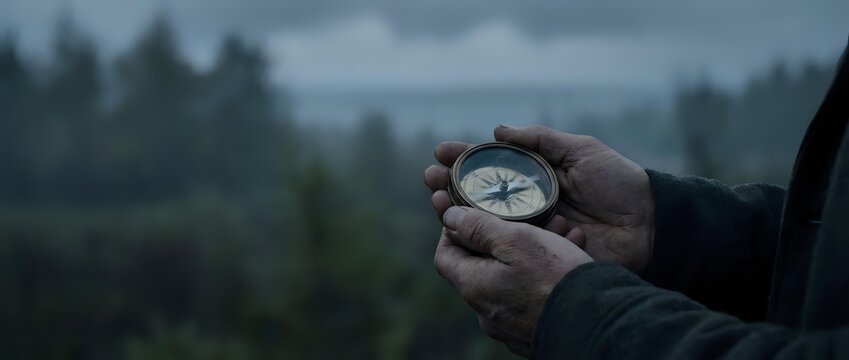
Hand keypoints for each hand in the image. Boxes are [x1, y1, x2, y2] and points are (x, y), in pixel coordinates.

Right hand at [424, 125, 654, 274]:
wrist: (650, 225)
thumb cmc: (619, 183)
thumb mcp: (581, 150)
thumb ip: (541, 140)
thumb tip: (498, 130)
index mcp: (534, 178)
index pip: (490, 166)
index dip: (463, 159)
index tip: (440, 152)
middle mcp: (526, 204)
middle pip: (477, 195)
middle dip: (449, 186)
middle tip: (430, 180)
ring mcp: (530, 230)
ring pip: (483, 223)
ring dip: (456, 212)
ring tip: (438, 201)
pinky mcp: (538, 254)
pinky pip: (506, 247)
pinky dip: (484, 237)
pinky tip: (465, 228)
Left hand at [434, 206, 591, 356]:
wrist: (597, 324)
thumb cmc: (555, 278)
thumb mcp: (515, 240)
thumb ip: (478, 227)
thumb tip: (449, 217)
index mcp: (474, 287)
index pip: (445, 256)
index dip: (453, 231)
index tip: (471, 213)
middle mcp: (486, 312)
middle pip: (479, 267)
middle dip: (500, 238)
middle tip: (525, 218)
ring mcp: (509, 325)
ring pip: (510, 279)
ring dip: (528, 253)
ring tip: (559, 231)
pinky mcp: (532, 331)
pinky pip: (530, 297)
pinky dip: (542, 275)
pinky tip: (568, 255)